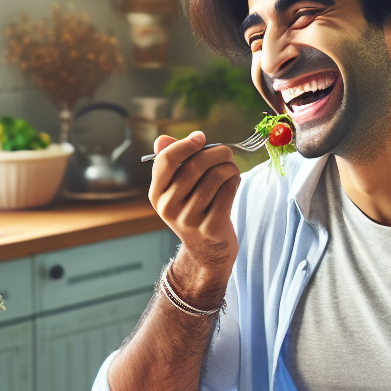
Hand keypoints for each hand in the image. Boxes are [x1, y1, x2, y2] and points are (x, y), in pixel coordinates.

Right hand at [149, 132, 239, 297]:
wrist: (206, 252)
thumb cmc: (194, 211)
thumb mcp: (177, 190)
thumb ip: (172, 163)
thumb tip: (162, 139)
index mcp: (156, 194)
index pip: (166, 160)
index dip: (185, 144)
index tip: (201, 137)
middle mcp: (168, 207)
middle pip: (194, 166)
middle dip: (215, 152)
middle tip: (227, 152)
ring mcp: (189, 220)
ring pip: (214, 177)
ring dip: (229, 167)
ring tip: (231, 169)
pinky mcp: (211, 228)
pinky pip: (227, 192)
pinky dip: (234, 181)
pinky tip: (234, 182)